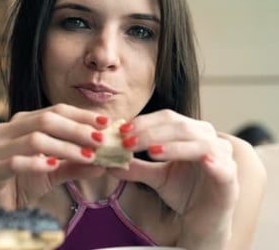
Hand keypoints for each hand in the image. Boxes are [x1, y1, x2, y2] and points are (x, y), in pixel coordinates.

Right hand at [0, 103, 109, 208]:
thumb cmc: (22, 183)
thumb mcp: (54, 172)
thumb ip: (75, 165)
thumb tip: (105, 163)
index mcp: (23, 123)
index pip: (56, 110)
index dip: (82, 115)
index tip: (107, 123)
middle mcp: (8, 130)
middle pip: (46, 120)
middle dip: (77, 129)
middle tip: (101, 140)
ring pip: (34, 140)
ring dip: (65, 148)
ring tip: (88, 156)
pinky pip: (15, 162)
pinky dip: (37, 163)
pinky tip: (54, 166)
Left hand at [109, 109, 238, 247]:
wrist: (203, 221)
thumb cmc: (183, 192)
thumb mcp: (156, 177)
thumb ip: (135, 167)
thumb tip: (107, 161)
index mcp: (192, 133)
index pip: (167, 118)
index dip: (144, 122)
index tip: (122, 131)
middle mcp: (210, 139)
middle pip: (180, 126)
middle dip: (151, 132)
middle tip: (128, 141)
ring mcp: (223, 157)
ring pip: (200, 143)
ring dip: (173, 146)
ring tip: (150, 151)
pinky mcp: (230, 177)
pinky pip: (222, 165)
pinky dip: (209, 160)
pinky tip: (199, 161)